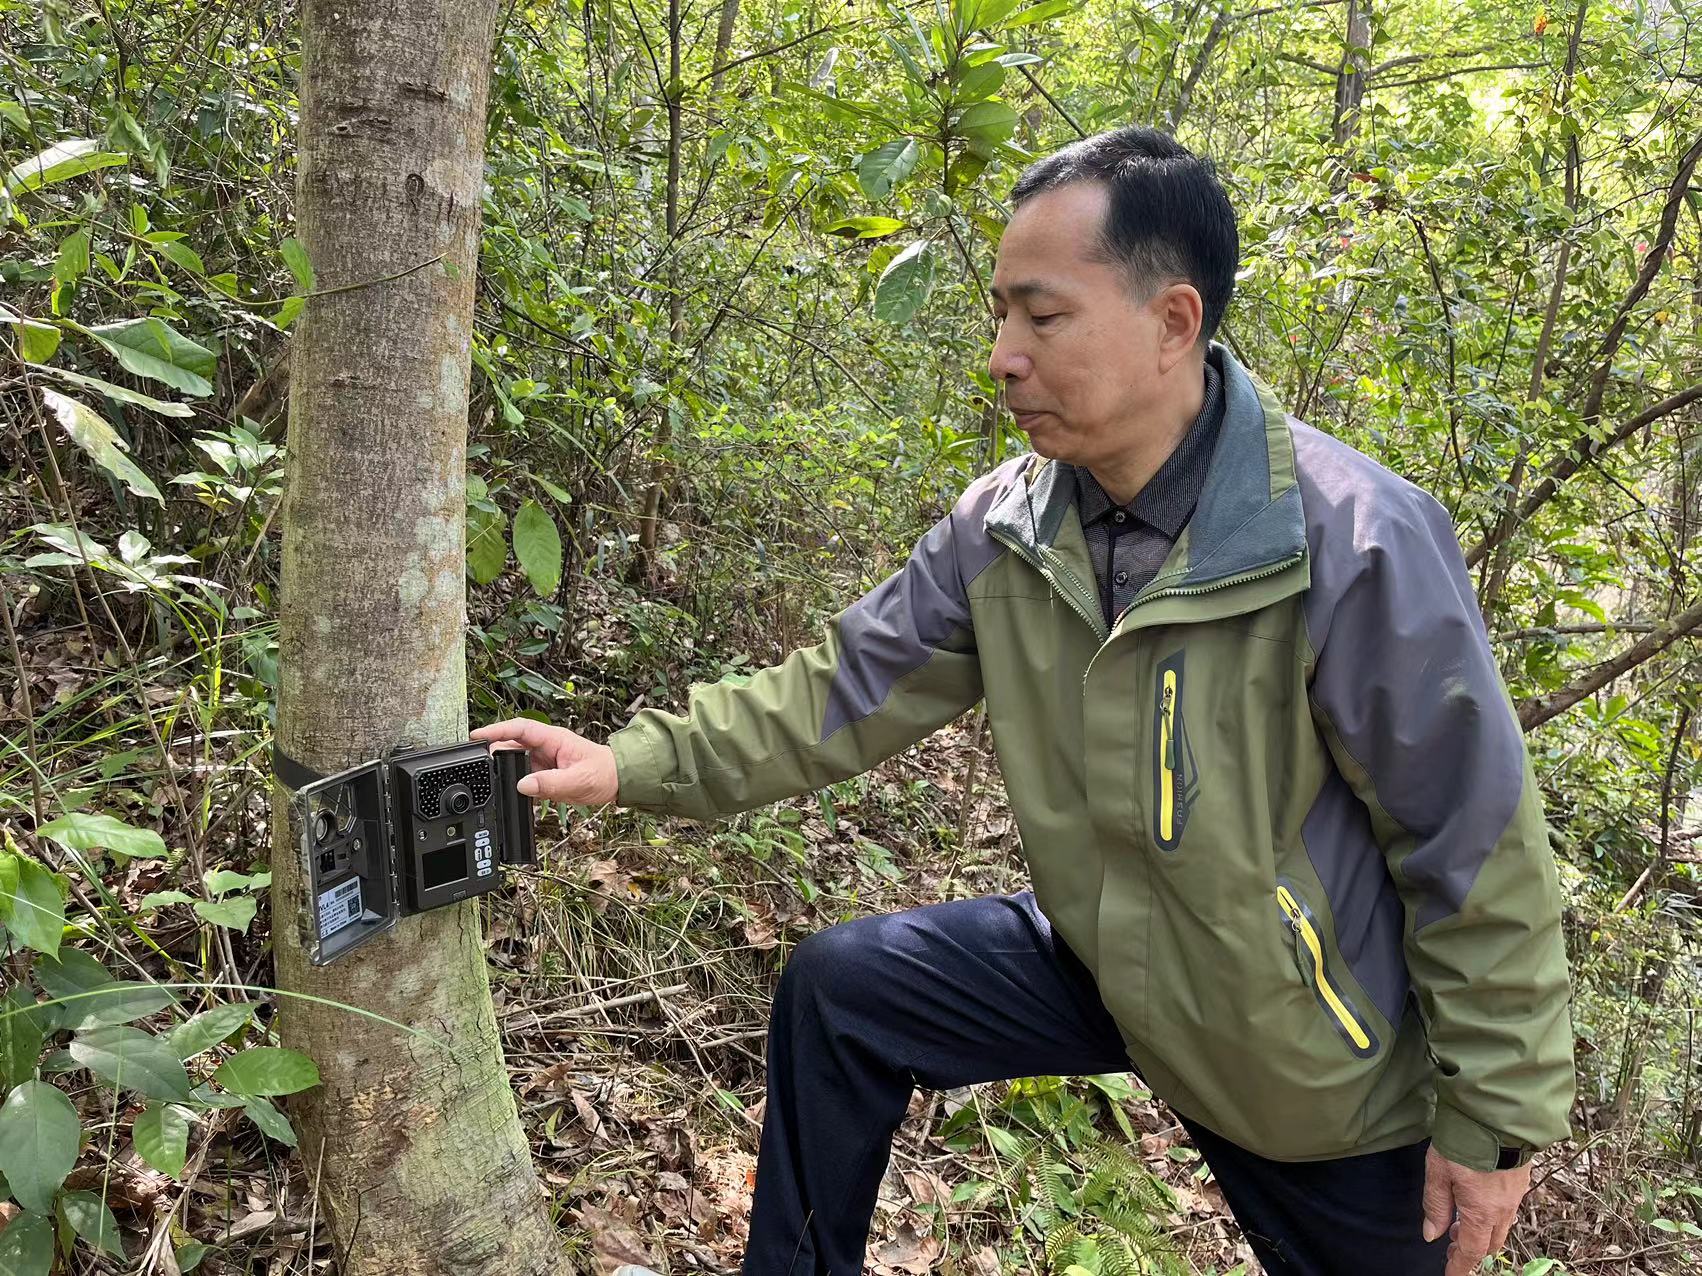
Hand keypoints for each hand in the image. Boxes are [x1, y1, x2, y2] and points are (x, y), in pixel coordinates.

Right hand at [471, 718, 619, 805]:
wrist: (618, 782)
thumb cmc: (604, 773)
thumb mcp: (578, 780)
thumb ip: (550, 783)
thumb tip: (523, 785)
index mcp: (553, 738)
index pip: (519, 728)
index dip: (496, 730)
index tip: (477, 736)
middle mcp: (545, 746)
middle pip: (511, 744)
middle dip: (494, 753)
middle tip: (481, 767)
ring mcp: (544, 760)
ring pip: (515, 762)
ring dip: (505, 771)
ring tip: (494, 782)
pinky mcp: (544, 774)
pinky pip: (523, 776)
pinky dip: (515, 784)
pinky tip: (510, 794)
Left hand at [1421, 1145, 1530, 1275]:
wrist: (1496, 1116)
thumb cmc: (1462, 1142)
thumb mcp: (1438, 1172)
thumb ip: (1435, 1206)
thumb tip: (1432, 1235)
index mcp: (1481, 1213)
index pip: (1470, 1251)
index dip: (1459, 1266)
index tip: (1451, 1274)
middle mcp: (1502, 1210)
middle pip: (1489, 1244)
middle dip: (1470, 1249)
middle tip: (1450, 1243)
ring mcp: (1515, 1196)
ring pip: (1500, 1228)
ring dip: (1481, 1232)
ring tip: (1459, 1222)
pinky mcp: (1521, 1181)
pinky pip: (1508, 1211)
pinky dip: (1492, 1216)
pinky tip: (1478, 1202)